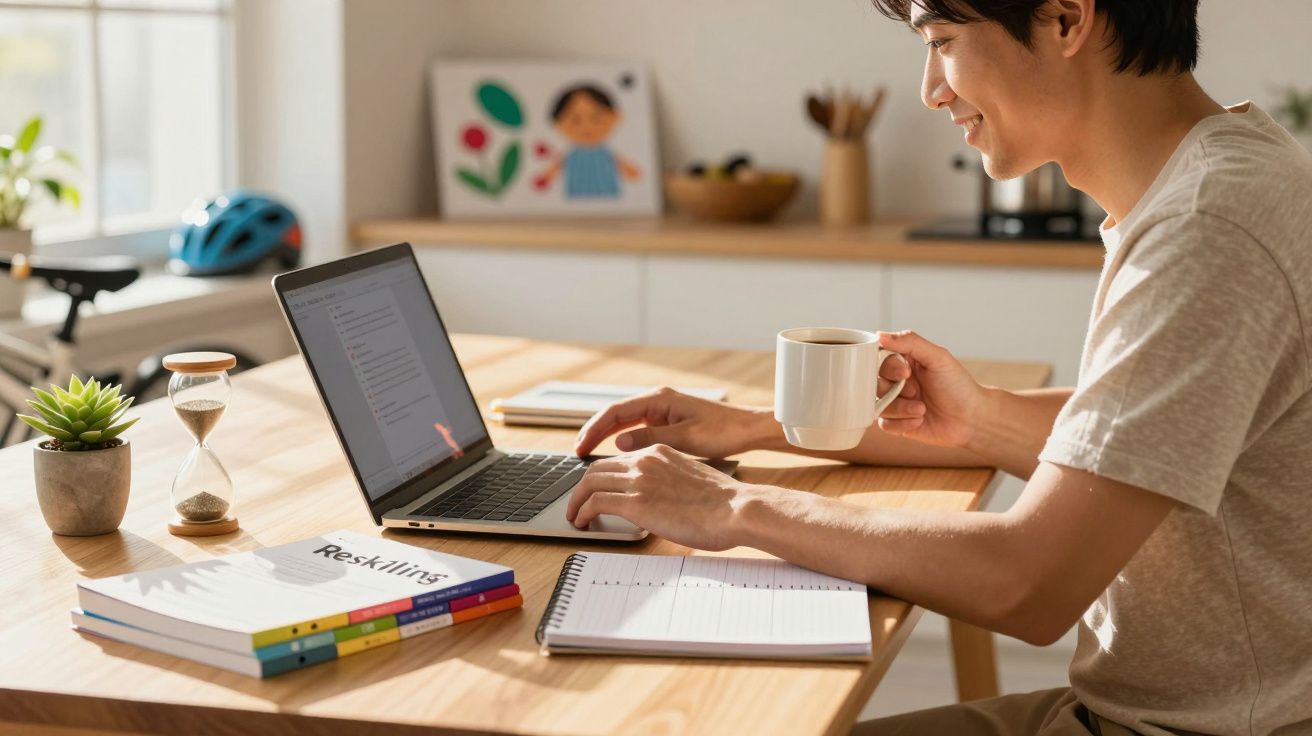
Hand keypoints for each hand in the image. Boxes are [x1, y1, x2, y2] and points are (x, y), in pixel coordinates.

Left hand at [566, 444, 753, 549]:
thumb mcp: (690, 480)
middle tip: (577, 504)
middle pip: (597, 469)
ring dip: (576, 501)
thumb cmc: (723, 503)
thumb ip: (668, 481)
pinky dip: (582, 512)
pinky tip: (583, 522)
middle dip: (581, 488)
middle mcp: (645, 460)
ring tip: (575, 517)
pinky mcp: (635, 502)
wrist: (736, 509)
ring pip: (589, 483)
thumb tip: (659, 498)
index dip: (600, 476)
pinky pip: (595, 502)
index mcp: (659, 452)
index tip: (594, 490)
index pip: (617, 460)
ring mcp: (639, 479)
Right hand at [574, 387, 774, 458]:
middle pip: (615, 415)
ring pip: (624, 422)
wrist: (747, 429)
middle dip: (594, 432)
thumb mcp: (685, 438)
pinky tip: (614, 454)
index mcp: (659, 399)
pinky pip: (637, 429)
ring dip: (606, 436)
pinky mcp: (667, 422)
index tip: (580, 446)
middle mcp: (657, 401)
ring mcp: (661, 411)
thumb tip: (618, 443)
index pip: (615, 412)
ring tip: (588, 455)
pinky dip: (622, 440)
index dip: (594, 429)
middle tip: (577, 452)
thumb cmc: (722, 431)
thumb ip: (650, 439)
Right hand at [875, 330, 989, 448]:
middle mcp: (897, 380)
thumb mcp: (938, 357)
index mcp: (904, 360)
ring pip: (878, 404)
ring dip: (901, 408)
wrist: (972, 419)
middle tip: (915, 391)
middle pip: (873, 381)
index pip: (879, 357)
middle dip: (894, 389)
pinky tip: (920, 420)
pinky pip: (884, 423)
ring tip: (922, 409)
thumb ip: (910, 341)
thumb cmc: (958, 386)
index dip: (888, 366)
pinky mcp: (897, 423)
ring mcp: (896, 402)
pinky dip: (902, 423)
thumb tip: (880, 334)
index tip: (905, 372)